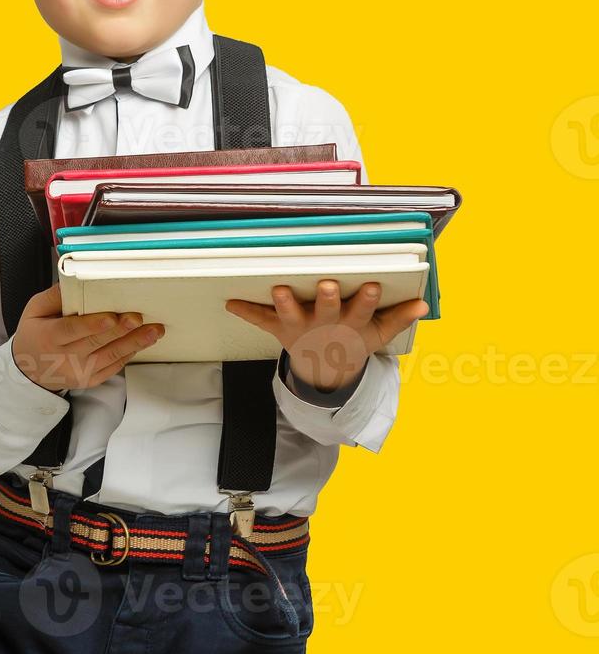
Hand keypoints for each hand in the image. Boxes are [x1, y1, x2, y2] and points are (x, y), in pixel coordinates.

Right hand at [11, 283, 165, 390]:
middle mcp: (65, 357)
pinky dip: (129, 353)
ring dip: (134, 343)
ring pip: (110, 356)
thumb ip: (54, 296)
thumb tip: (74, 281)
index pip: (72, 330)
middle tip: (139, 318)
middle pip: (96, 343)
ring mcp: (80, 371)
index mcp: (49, 337)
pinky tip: (142, 341)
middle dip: (120, 330)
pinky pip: (114, 366)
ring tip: (153, 331)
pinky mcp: (91, 379)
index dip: (92, 325)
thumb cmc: (34, 335)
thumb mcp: (34, 310)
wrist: (30, 372)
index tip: (111, 317)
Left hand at [224, 280, 428, 395]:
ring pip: (292, 314)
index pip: (363, 310)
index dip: (368, 300)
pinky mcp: (279, 327)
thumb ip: (399, 318)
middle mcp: (325, 324)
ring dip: (285, 303)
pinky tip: (230, 303)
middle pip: (328, 310)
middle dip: (329, 298)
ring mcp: (301, 326)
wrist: (325, 368)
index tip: (372, 286)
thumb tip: (423, 305)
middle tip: (329, 284)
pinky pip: (260, 319)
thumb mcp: (378, 334)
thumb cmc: (352, 339)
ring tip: (279, 290)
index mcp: (351, 323)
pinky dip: (245, 312)